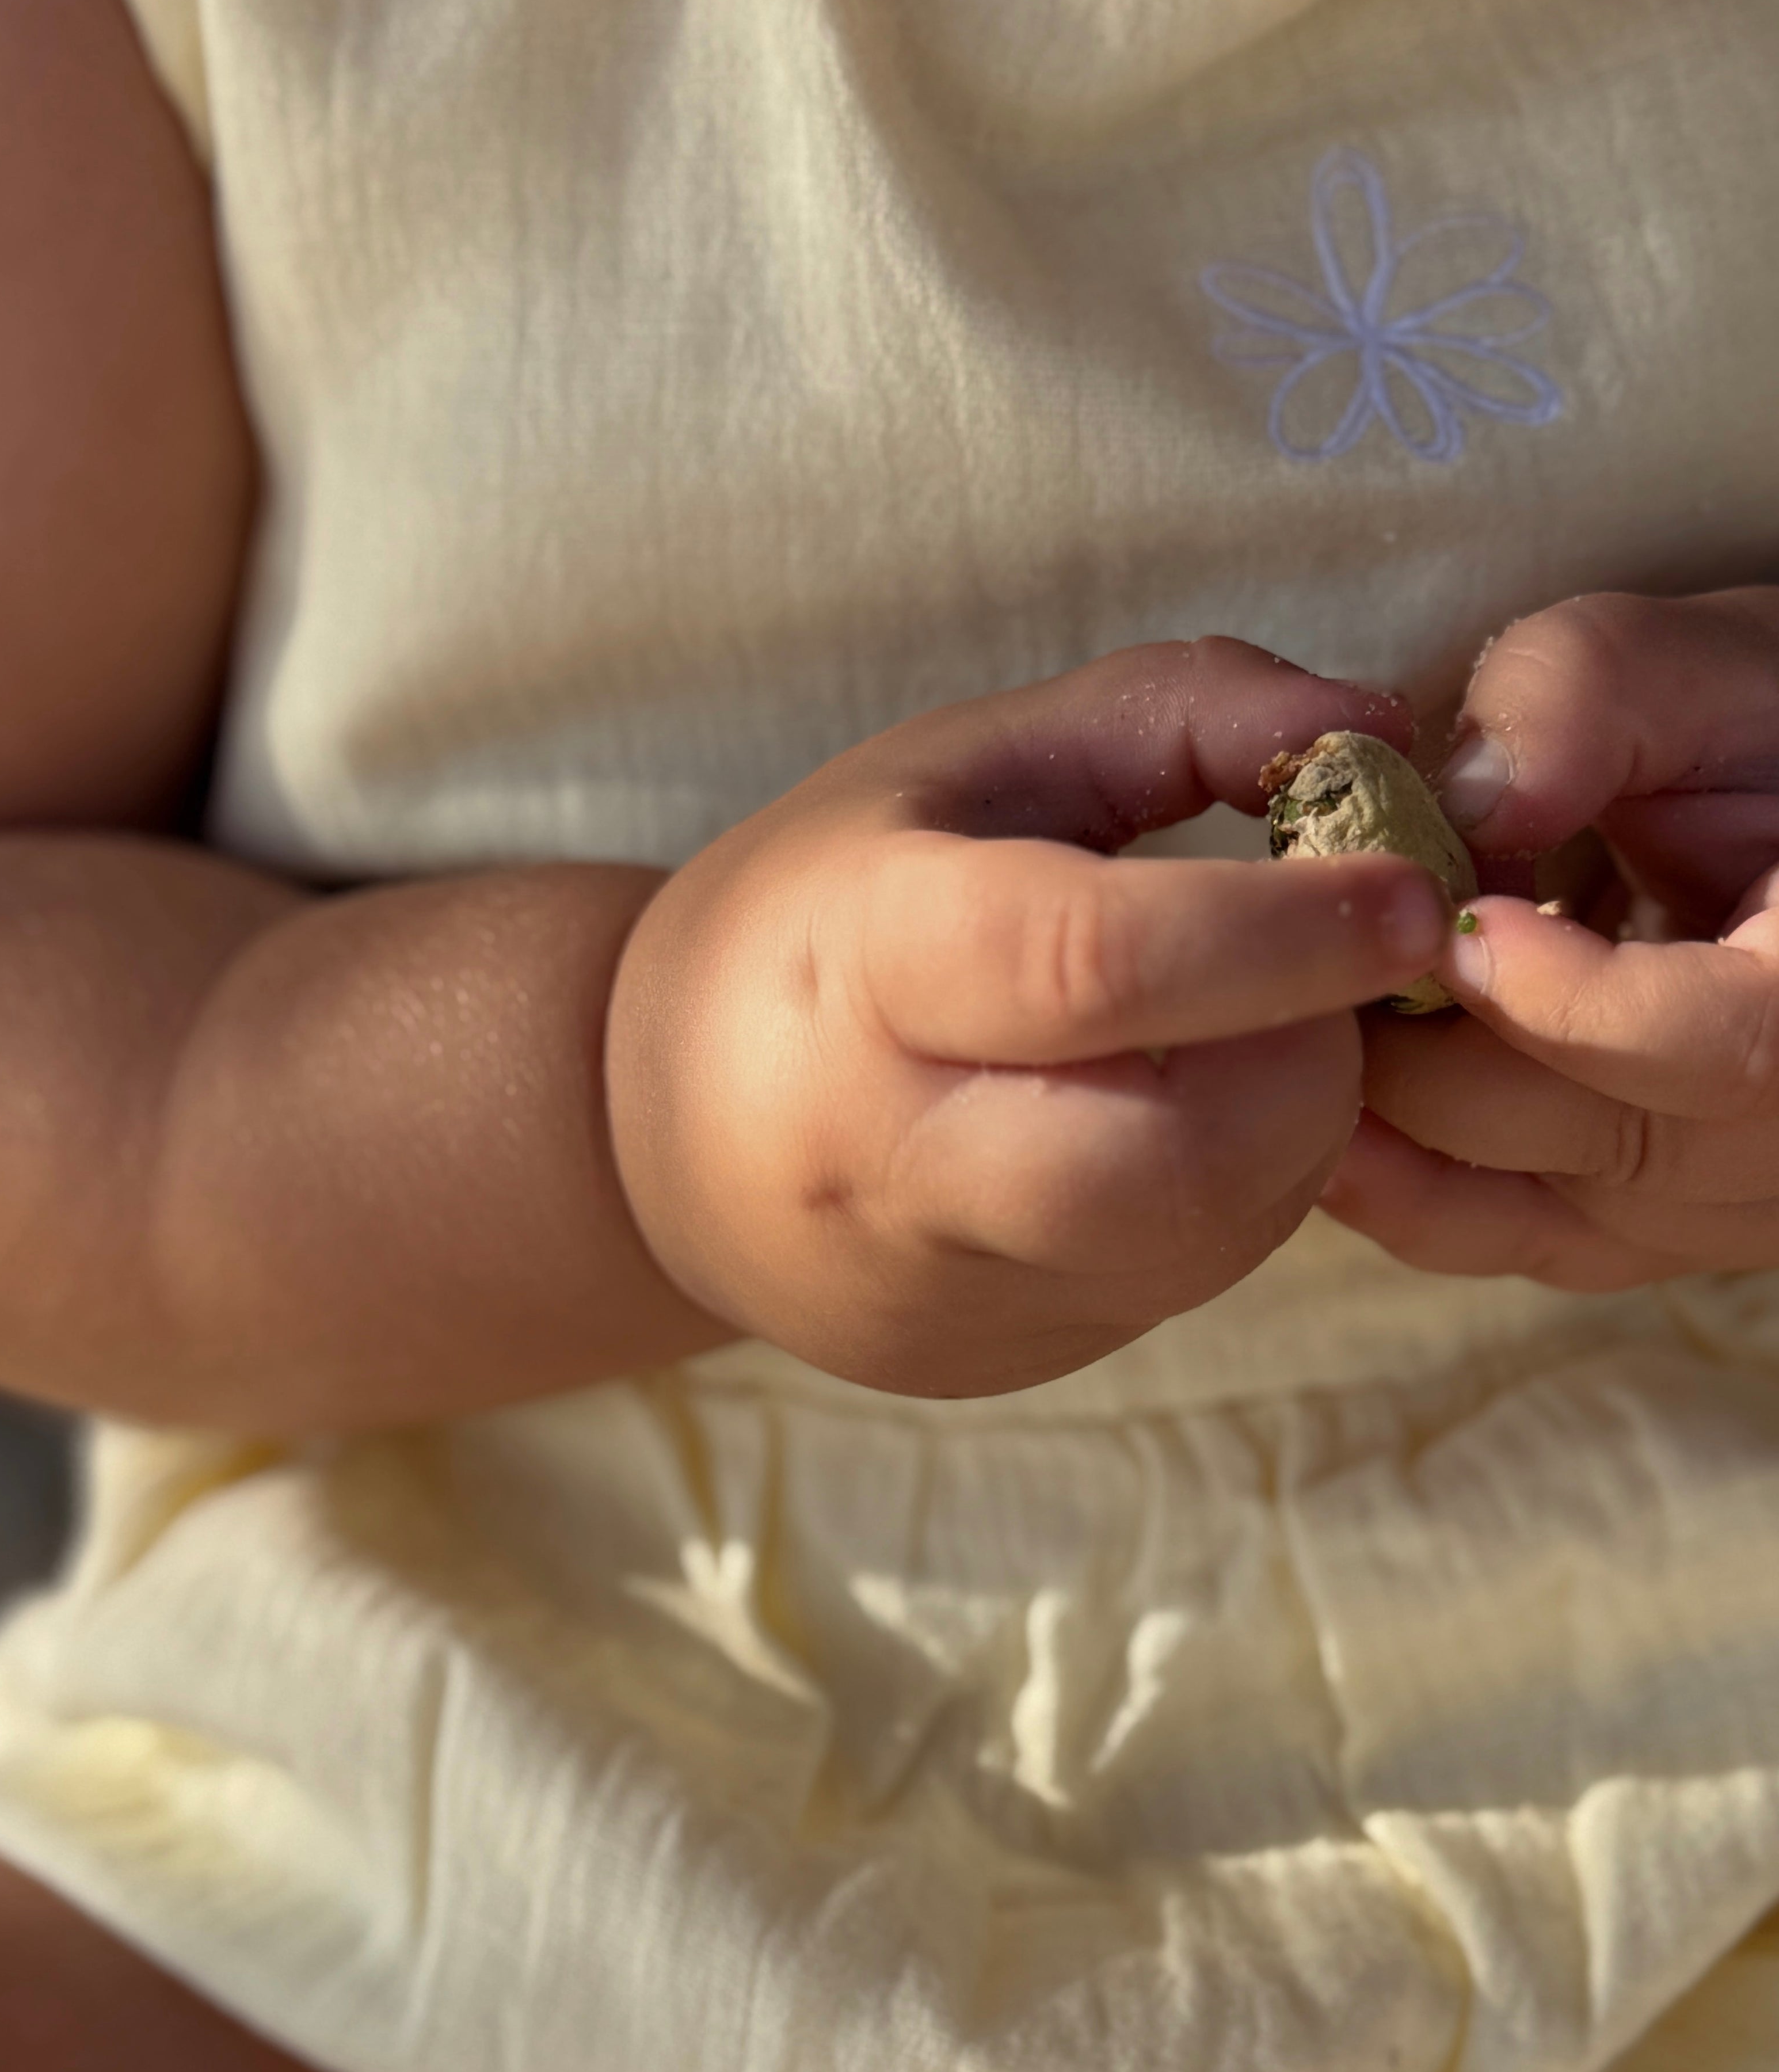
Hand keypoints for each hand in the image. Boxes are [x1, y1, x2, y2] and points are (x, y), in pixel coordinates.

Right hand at [604, 639, 1451, 1397]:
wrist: (660, 1133)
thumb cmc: (828, 907)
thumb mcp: (965, 761)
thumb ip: (1172, 712)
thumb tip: (1379, 731)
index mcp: (862, 964)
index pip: (1087, 966)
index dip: (1277, 934)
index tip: (1411, 894)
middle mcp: (891, 1154)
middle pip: (1172, 1159)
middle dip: (1312, 1061)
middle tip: (1333, 975)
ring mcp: (945, 1282)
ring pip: (1209, 1235)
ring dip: (1292, 1127)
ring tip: (1243, 1033)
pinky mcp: (997, 1359)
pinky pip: (1185, 1283)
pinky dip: (1239, 1191)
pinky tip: (1182, 1115)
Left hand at [1323, 590, 1778, 1289]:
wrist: (1768, 838)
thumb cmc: (1761, 743)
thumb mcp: (1707, 670)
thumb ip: (1593, 696)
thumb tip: (1466, 801)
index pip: (1721, 1050)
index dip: (1566, 1000)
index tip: (1457, 918)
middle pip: (1575, 1135)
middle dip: (1424, 1035)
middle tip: (1319, 940)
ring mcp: (1703, 1214)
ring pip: (1502, 1208)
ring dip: (1380, 1108)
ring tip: (1313, 994)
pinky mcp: (1623, 1236)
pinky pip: (1477, 1233)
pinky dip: (1379, 1161)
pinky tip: (1322, 1065)